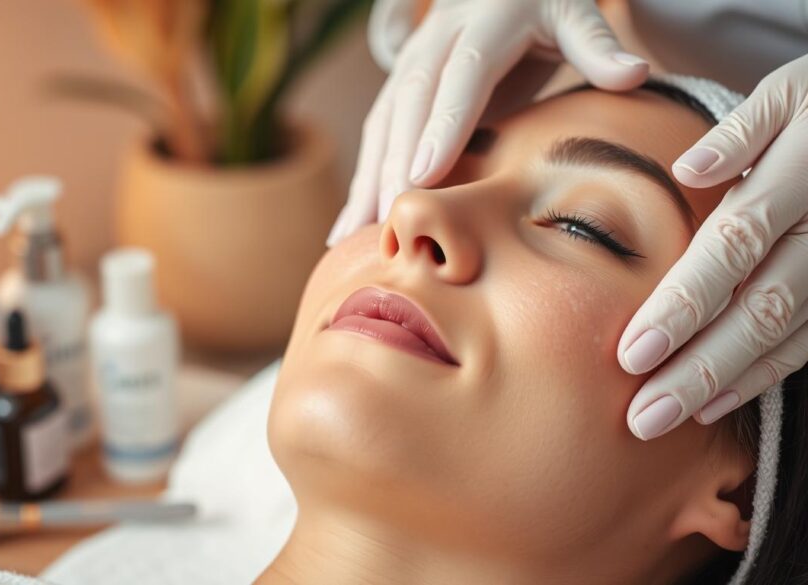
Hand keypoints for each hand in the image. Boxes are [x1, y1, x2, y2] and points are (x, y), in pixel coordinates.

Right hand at [328, 0, 649, 245]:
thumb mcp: (574, 12)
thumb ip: (596, 45)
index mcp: (482, 28)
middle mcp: (434, 45)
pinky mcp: (397, 90)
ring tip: (356, 234)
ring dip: (368, 179)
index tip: (425, 173)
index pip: (460, 80)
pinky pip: (375, 137)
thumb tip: (633, 74)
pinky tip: (348, 226)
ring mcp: (409, 66)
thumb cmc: (542, 5)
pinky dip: (361, 182)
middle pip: (410, 107)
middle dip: (394, 164)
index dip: (441, 126)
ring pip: (383, 125)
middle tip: (390, 218)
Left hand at [621, 54, 807, 439]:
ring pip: (786, 334)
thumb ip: (741, 132)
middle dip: (698, 367)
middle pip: (761, 308)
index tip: (632, 352)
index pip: (735, 247)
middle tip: (641, 417)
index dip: (685, 303)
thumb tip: (689, 168)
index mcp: (802, 175)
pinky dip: (763, 376)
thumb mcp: (789, 93)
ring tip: (664, 420)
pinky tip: (714, 404)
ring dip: (724, 383)